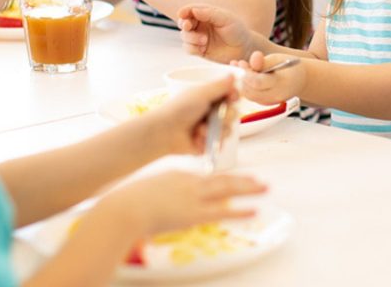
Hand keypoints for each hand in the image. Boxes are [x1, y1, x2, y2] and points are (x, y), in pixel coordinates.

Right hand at [106, 170, 266, 236]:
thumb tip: (163, 202)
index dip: (220, 180)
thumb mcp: (148, 192)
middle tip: (259, 179)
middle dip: (242, 180)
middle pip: (222, 179)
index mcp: (178, 176)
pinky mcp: (194, 213)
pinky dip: (240, 211)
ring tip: (265, 187)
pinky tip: (254, 210)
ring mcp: (194, 196)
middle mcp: (190, 182)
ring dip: (248, 188)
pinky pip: (223, 211)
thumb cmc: (129, 202)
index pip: (204, 178)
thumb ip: (161, 194)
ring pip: (227, 189)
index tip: (231, 182)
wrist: (125, 208)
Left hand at [144, 75, 238, 155]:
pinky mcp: (208, 143)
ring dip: (214, 130)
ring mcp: (210, 129)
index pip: (230, 96)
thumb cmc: (180, 109)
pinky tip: (197, 140)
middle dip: (225, 116)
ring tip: (199, 130)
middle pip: (233, 113)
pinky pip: (220, 144)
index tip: (231, 98)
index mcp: (210, 98)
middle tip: (215, 116)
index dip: (234, 97)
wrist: (165, 132)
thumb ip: (219, 86)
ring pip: (228, 130)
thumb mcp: (201, 93)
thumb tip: (232, 75)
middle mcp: (211, 113)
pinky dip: (209, 142)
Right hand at [177, 4, 254, 61]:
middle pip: (184, 22)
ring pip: (184, 36)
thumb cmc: (237, 30)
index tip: (181, 14)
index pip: (191, 9)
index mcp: (206, 13)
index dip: (184, 11)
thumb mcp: (226, 18)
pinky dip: (193, 48)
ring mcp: (198, 37)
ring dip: (191, 38)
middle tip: (188, 26)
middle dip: (184, 24)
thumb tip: (193, 10)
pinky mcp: (199, 50)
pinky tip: (203, 48)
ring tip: (204, 40)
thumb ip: (210, 13)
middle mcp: (200, 25)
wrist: (244, 49)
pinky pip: (188, 48)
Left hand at [233, 52, 305, 105]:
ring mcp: (271, 102)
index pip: (257, 82)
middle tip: (240, 65)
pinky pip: (252, 97)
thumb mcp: (278, 59)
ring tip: (241, 68)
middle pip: (251, 92)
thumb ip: (263, 61)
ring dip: (242, 83)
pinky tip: (245, 75)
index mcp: (281, 83)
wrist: (300, 80)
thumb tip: (251, 59)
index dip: (246, 74)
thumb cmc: (289, 66)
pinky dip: (246, 87)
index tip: (242, 63)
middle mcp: (276, 96)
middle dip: (242, 78)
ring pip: (249, 96)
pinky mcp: (266, 104)